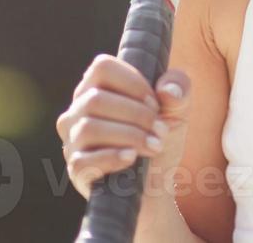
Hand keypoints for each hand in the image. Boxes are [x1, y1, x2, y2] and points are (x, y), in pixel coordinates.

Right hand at [57, 54, 192, 199]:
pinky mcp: (77, 169)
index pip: (102, 67)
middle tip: (161, 131)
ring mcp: (73, 140)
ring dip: (129, 136)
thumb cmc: (159, 138)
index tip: (156, 102)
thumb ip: (179, 90)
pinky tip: (132, 158)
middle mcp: (78, 111)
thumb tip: (168, 90)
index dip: (133, 82)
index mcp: (97, 88)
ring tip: (154, 146)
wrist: (155, 185)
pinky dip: (112, 157)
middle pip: (96, 99)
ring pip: (89, 128)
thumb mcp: (177, 111)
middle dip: (136, 115)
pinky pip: (83, 160)